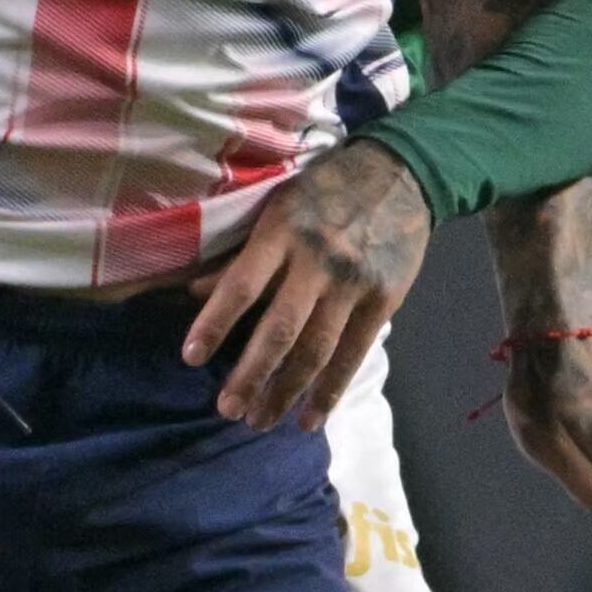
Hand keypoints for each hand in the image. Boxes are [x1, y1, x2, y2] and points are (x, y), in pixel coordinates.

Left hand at [184, 141, 431, 432]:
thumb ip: (243, 253)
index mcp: (282, 230)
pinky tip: (310, 417)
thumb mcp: (278, 205)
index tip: (191, 358)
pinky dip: (330, 390)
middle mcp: (316, 260)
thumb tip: (195, 293)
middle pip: (280, 329)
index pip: (241, 285)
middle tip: (227, 408)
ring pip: (315, 350)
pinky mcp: (384, 300)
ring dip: (286, 392)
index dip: (214, 324)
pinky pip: (353, 354)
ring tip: (260, 420)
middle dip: (251, 375)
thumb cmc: (325, 188)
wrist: (400, 171)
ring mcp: (353, 283)